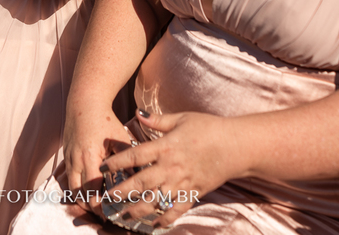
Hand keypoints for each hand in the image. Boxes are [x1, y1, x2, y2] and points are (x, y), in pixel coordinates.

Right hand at [63, 104, 137, 216]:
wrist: (85, 102)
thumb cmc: (105, 119)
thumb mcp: (120, 138)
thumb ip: (128, 159)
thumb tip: (138, 178)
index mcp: (89, 157)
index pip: (92, 189)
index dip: (99, 204)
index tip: (109, 212)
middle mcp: (76, 160)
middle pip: (78, 193)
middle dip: (90, 206)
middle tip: (103, 213)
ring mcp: (69, 158)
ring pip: (71, 187)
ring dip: (82, 198)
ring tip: (95, 205)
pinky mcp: (66, 155)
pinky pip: (69, 177)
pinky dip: (77, 186)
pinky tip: (88, 189)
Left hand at [98, 110, 236, 228]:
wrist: (236, 146)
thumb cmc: (209, 128)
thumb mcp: (181, 118)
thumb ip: (157, 120)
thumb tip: (138, 114)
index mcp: (166, 146)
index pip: (135, 156)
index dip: (116, 162)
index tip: (102, 168)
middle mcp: (171, 167)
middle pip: (140, 183)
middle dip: (121, 193)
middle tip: (105, 199)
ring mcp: (182, 183)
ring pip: (155, 201)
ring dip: (137, 210)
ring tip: (122, 216)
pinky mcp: (193, 193)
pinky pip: (176, 210)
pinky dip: (165, 220)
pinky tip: (154, 225)